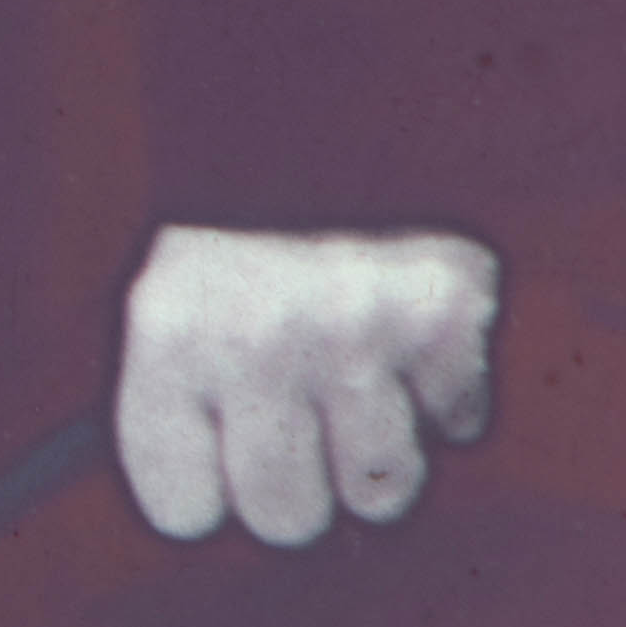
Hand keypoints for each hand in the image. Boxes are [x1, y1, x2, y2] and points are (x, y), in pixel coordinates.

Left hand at [113, 226, 499, 543]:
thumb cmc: (242, 223)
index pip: (183, 508)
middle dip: (295, 475)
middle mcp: (259, 338)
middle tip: (292, 404)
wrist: (339, 105)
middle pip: (287, 518)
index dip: (206, 482)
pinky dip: (443, 392)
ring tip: (349, 365)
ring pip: (382, 489)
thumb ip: (175, 403)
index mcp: (168, 333)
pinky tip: (406, 336)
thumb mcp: (166, 294)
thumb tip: (198, 521)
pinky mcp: (447, 314)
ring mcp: (359, 329)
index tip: (213, 437)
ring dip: (374, 442)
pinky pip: (459, 425)